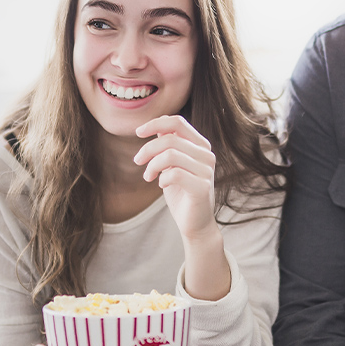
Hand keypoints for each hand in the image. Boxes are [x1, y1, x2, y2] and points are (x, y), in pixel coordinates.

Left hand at [134, 114, 219, 242]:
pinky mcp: (202, 187)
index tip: (138, 132)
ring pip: (170, 155)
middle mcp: (207, 155)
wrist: (195, 223)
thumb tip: (158, 126)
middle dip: (147, 149)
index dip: (155, 123)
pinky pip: (174, 174)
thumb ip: (169, 146)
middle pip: (170, 139)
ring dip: (152, 165)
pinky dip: (162, 178)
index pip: (177, 122)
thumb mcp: (172, 165)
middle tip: (137, 160)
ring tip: (148, 176)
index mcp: (201, 145)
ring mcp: (206, 171)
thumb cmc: (181, 192)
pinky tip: (161, 185)